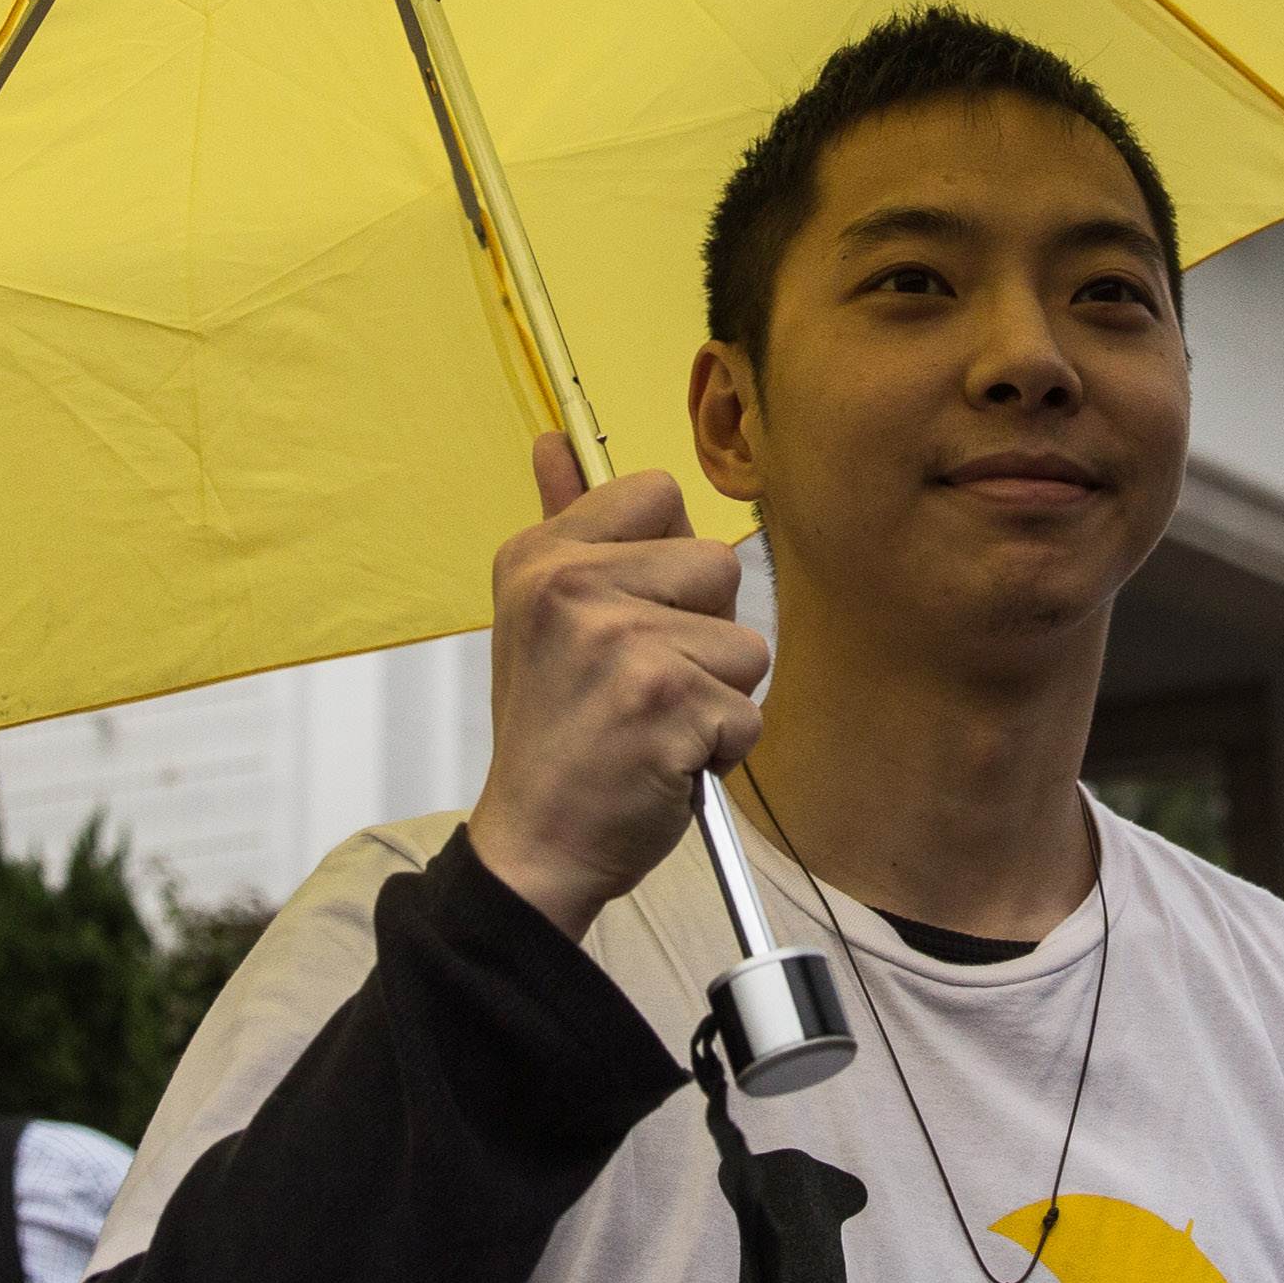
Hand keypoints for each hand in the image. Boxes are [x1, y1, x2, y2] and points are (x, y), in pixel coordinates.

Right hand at [465, 438, 770, 937]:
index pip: (659, 492)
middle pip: (718, 563)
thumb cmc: (553, 730)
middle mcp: (572, 587)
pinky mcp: (666, 702)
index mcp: (541, 556)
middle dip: (701, 632)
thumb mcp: (537, 616)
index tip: (628, 614)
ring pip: (744, 642)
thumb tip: (555, 439)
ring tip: (650, 724)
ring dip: (715, 696)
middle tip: (638, 684)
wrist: (535, 844)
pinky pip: (748, 711)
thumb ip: (562, 522)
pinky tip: (662, 761)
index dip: (666, 558)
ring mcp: (619, 642)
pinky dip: (720, 749)